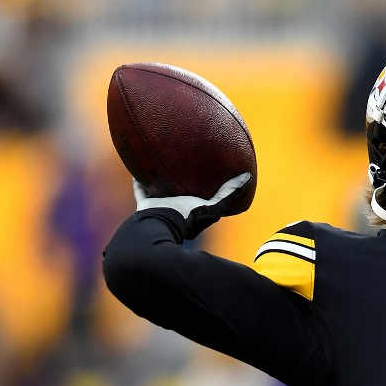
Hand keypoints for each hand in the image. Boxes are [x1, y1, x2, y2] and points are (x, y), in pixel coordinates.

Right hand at [133, 172, 251, 238]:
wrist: (162, 225)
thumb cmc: (189, 218)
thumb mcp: (214, 205)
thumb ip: (229, 193)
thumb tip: (248, 176)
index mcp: (192, 209)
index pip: (200, 196)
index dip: (204, 185)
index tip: (208, 169)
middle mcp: (177, 208)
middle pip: (179, 192)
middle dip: (181, 180)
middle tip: (183, 161)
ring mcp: (160, 207)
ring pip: (160, 189)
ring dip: (160, 178)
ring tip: (161, 160)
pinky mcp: (145, 204)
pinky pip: (140, 189)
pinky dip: (138, 179)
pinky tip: (137, 165)